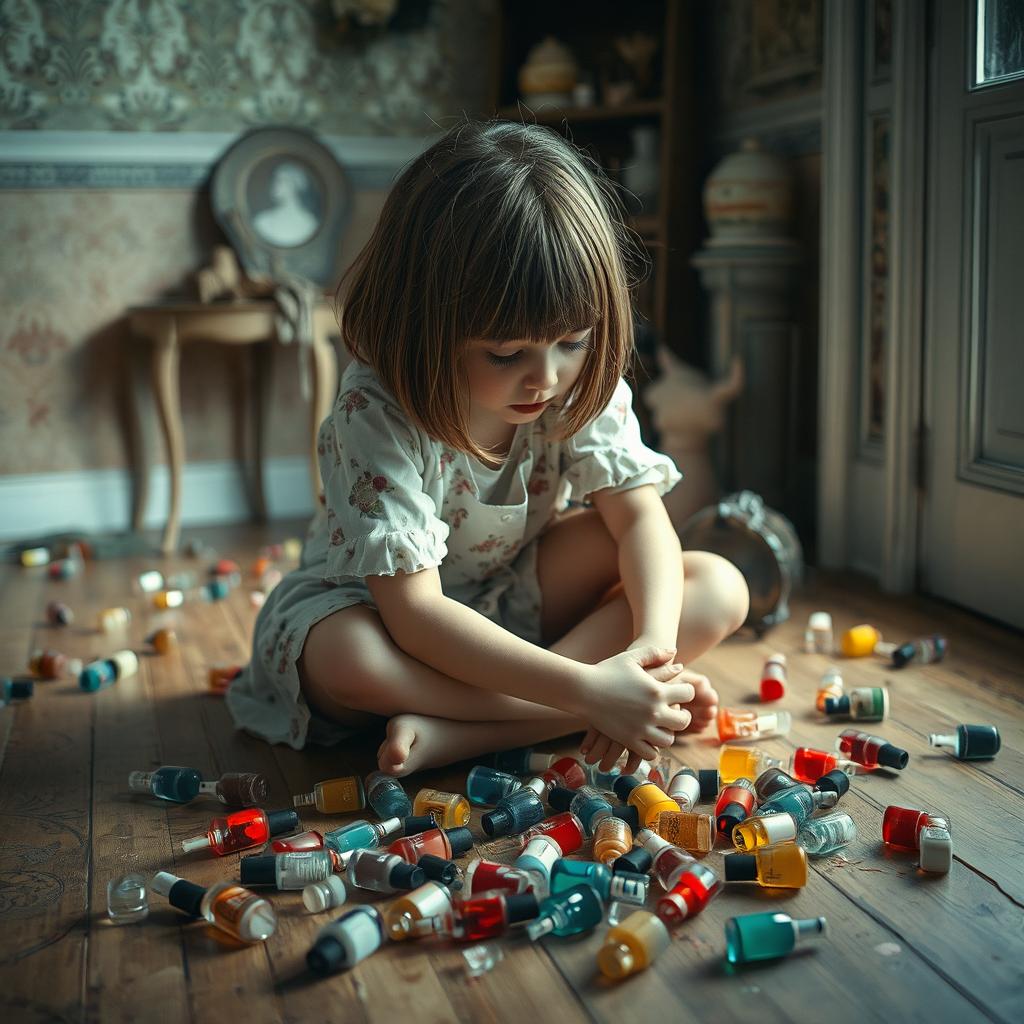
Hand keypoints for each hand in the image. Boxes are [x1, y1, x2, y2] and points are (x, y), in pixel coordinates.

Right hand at [574, 645, 694, 765]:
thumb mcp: (631, 657)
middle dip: (683, 717)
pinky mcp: (629, 740)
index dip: (687, 692)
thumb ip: (654, 653)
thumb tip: (674, 652)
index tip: (681, 693)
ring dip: (668, 734)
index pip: (688, 694)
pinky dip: (652, 749)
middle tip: (677, 714)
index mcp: (657, 690)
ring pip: (668, 740)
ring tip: (662, 728)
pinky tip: (647, 739)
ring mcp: (641, 728)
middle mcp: (653, 711)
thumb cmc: (606, 670)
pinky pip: (650, 753)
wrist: (583, 689)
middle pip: (683, 721)